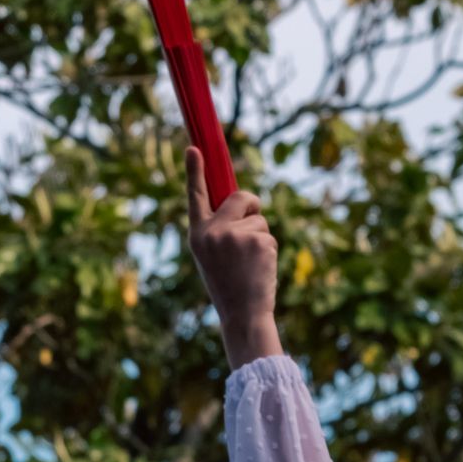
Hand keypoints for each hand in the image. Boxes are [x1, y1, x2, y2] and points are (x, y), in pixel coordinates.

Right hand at [185, 147, 282, 367]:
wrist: (242, 314)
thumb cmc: (229, 285)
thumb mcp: (213, 255)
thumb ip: (220, 228)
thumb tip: (244, 201)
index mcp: (197, 235)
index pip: (196, 196)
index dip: (195, 171)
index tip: (194, 148)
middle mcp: (212, 232)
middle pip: (241, 196)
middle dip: (251, 207)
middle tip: (249, 235)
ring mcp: (234, 235)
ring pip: (259, 217)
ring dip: (261, 235)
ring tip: (251, 262)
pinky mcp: (256, 240)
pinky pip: (268, 232)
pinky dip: (268, 248)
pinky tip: (260, 268)